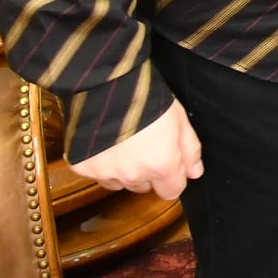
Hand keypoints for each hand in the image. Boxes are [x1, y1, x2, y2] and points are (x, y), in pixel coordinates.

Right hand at [70, 99, 203, 200]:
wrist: (107, 85)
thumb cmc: (148, 99)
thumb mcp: (180, 119)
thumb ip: (190, 150)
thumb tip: (194, 173)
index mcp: (161, 165)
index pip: (171, 191)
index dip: (172, 178)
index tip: (170, 164)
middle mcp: (132, 175)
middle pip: (144, 187)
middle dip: (147, 172)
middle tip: (145, 146)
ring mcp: (105, 173)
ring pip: (120, 183)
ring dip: (123, 171)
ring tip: (124, 143)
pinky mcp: (83, 167)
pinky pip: (96, 174)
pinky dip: (101, 163)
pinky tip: (105, 142)